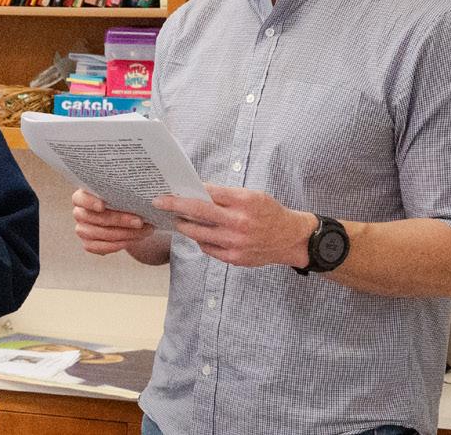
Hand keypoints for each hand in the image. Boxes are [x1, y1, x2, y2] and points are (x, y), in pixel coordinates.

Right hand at [72, 189, 156, 255]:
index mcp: (83, 196)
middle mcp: (79, 213)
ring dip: (123, 234)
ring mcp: (82, 229)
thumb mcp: (125, 192)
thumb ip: (128, 192)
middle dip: (119, 220)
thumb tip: (152, 196)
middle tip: (139, 221)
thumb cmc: (124, 201)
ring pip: (99, 234)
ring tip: (143, 232)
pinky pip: (100, 247)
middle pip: (95, 218)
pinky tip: (132, 240)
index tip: (102, 206)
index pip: (80, 198)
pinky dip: (117, 245)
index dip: (89, 202)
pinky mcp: (88, 243)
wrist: (125, 217)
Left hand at [153, 184, 316, 267]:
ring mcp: (235, 243)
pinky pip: (207, 248)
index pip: (207, 193)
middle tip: (158, 203)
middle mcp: (239, 223)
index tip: (168, 192)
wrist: (292, 239)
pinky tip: (200, 234)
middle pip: (197, 212)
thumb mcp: (252, 196)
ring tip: (178, 220)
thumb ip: (225, 196)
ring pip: (197, 233)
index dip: (185, 192)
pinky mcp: (234, 258)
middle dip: (174, 206)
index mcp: (244, 202)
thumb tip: (195, 193)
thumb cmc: (269, 213)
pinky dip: (201, 240)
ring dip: (184, 225)